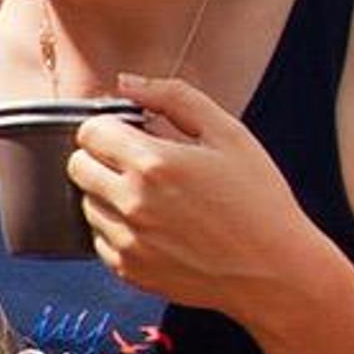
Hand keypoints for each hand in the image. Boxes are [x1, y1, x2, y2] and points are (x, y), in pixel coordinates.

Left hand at [68, 76, 338, 323]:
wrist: (275, 271)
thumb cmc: (259, 199)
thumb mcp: (229, 135)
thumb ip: (175, 98)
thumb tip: (127, 82)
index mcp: (152, 164)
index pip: (89, 132)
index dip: (109, 127)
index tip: (131, 133)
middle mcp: (130, 204)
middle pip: (78, 166)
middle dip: (103, 157)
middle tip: (142, 163)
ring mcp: (126, 240)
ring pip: (86, 203)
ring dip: (110, 194)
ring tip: (157, 198)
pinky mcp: (127, 269)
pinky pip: (100, 239)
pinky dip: (119, 228)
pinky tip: (158, 226)